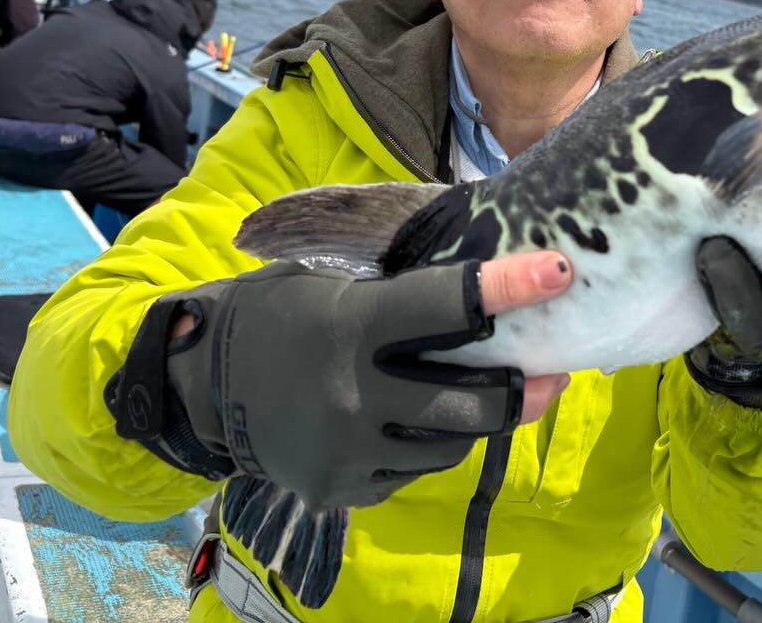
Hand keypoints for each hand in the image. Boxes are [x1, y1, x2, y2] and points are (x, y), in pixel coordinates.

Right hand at [115, 251, 573, 510]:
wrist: (201, 385)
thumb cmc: (281, 314)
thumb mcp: (334, 284)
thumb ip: (403, 293)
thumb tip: (487, 288)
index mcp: (352, 325)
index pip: (448, 305)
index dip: (510, 286)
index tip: (560, 271)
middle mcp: (354, 394)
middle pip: (473, 404)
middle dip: (521, 388)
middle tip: (548, 372)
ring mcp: (348, 450)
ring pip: (451, 445)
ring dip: (473, 419)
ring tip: (474, 394)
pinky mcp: (343, 490)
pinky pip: (413, 471)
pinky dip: (425, 446)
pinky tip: (411, 422)